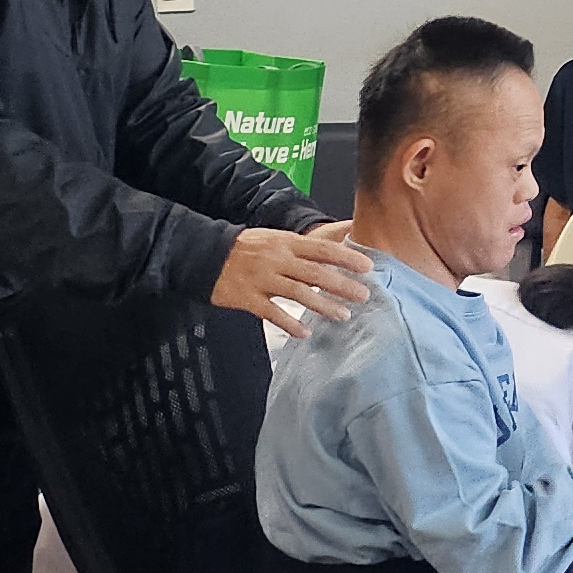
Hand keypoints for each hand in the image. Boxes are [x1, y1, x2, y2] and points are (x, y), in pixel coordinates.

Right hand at [213, 226, 373, 326]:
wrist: (205, 254)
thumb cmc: (246, 248)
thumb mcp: (275, 239)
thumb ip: (301, 249)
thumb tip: (333, 257)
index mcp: (286, 243)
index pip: (322, 249)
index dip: (346, 258)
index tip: (368, 267)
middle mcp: (276, 260)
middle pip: (315, 272)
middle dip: (341, 285)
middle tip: (363, 295)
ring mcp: (262, 279)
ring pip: (298, 293)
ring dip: (322, 305)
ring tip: (343, 315)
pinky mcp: (247, 298)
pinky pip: (272, 312)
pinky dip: (289, 323)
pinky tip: (304, 332)